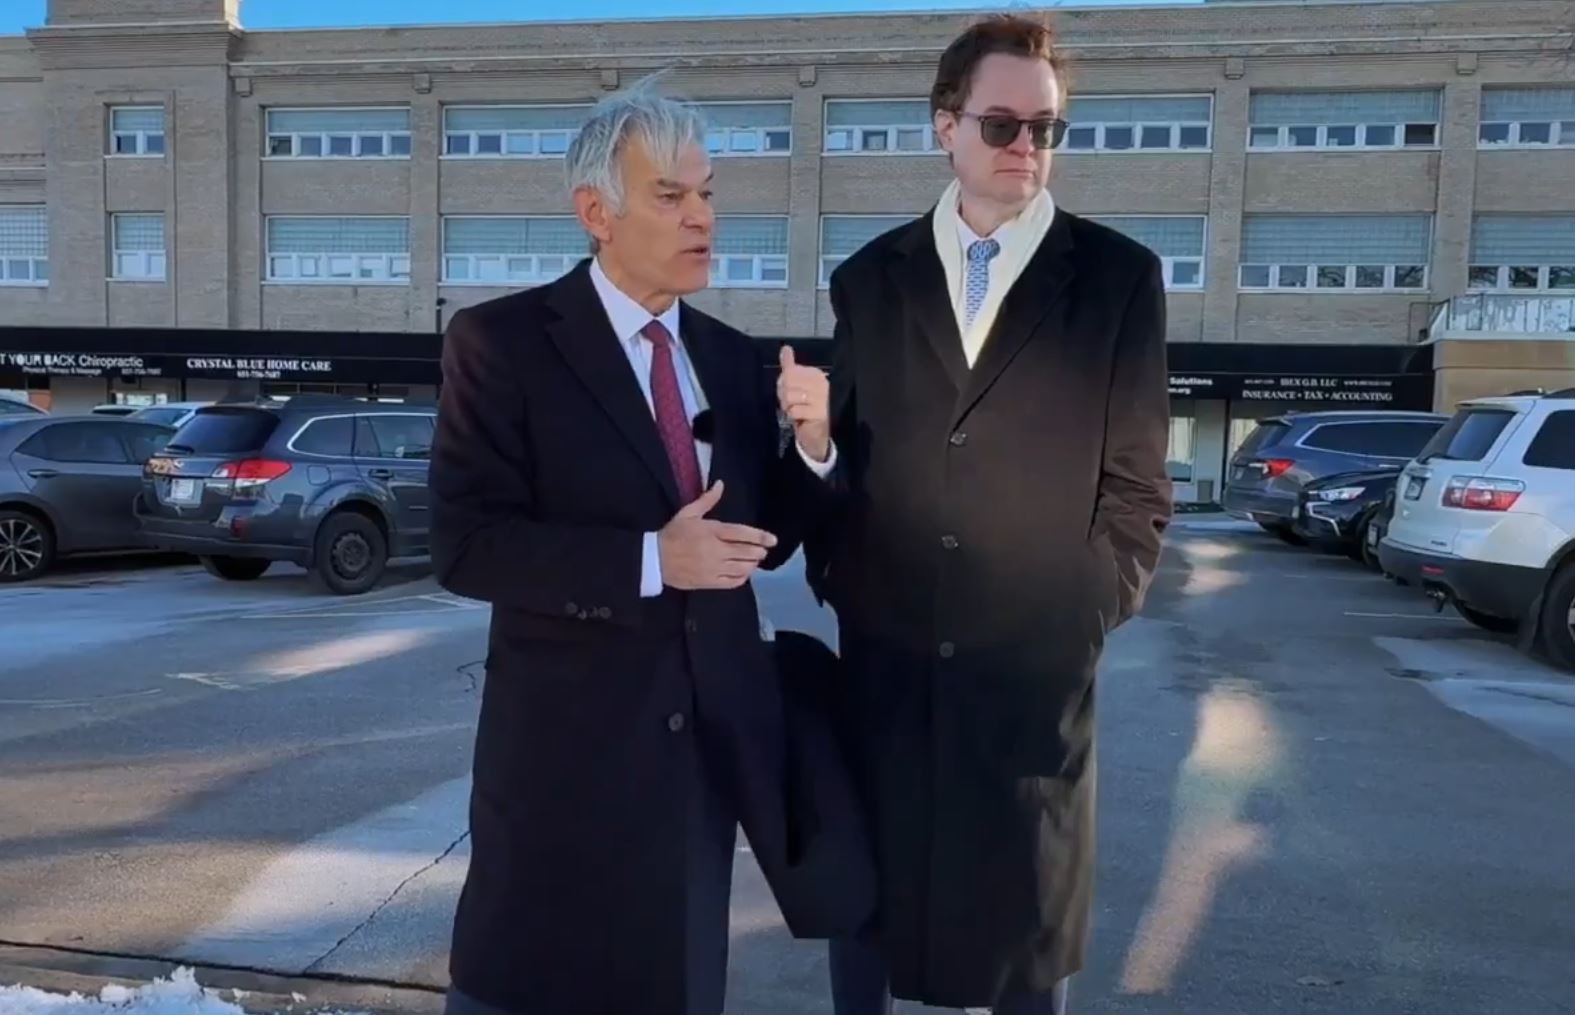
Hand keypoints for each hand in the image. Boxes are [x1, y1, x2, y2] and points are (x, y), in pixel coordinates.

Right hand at [658, 481, 778, 589]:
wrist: (654, 559)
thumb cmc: (672, 534)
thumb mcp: (688, 513)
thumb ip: (707, 500)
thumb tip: (721, 484)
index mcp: (712, 531)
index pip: (742, 533)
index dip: (760, 537)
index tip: (773, 540)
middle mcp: (715, 550)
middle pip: (746, 552)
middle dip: (758, 552)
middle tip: (763, 551)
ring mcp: (713, 568)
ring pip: (742, 568)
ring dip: (752, 565)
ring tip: (754, 561)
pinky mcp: (708, 582)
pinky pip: (732, 582)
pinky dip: (742, 578)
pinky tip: (743, 574)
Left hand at [777, 345, 830, 462]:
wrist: (817, 434)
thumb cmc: (805, 408)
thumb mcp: (796, 385)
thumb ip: (790, 366)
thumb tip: (785, 349)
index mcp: (816, 374)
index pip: (790, 372)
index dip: (783, 384)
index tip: (789, 393)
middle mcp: (821, 384)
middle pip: (788, 383)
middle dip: (784, 396)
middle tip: (791, 404)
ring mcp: (822, 399)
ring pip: (790, 396)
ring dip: (788, 407)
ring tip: (796, 411)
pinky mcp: (819, 413)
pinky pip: (795, 410)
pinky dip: (793, 416)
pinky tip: (800, 418)